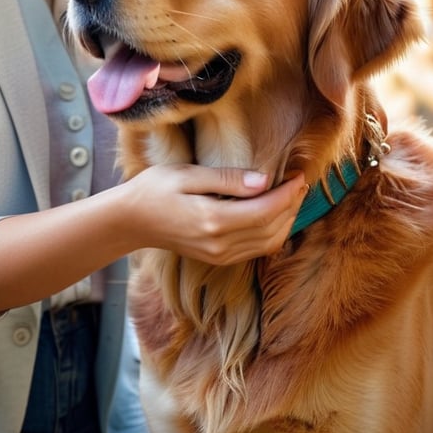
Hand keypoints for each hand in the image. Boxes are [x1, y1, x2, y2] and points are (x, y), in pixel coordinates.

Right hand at [121, 164, 307, 265]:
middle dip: (292, 205)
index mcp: (212, 221)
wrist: (131, 221)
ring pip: (269, 242)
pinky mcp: (219, 258)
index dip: (287, 194)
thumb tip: (264, 181)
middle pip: (272, 228)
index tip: (299, 174)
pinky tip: (275, 213)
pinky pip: (257, 249)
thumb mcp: (187, 175)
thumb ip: (226, 179)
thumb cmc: (155, 190)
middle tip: (301, 182)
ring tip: (293, 195)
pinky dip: (273, 232)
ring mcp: (220, 255)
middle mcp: (220, 244)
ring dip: (287, 220)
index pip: (265, 211)